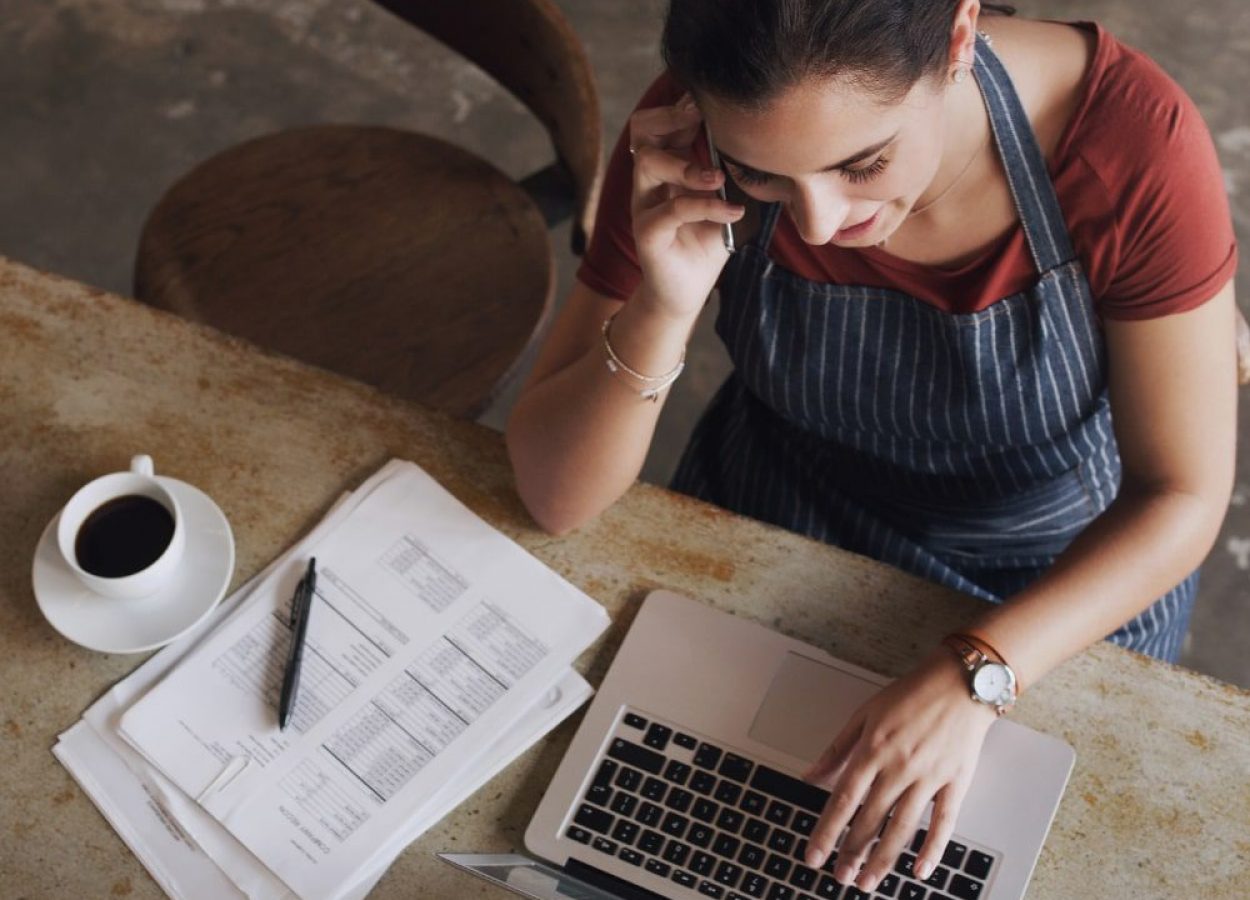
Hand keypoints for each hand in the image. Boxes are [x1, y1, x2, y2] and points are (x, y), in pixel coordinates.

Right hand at [627, 94, 744, 319]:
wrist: (687, 291)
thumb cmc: (708, 241)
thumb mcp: (728, 200)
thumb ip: (736, 173)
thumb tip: (771, 143)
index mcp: (667, 166)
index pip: (663, 120)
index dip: (683, 105)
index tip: (713, 100)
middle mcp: (649, 180)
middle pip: (642, 128)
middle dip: (671, 116)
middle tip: (702, 118)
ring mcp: (643, 204)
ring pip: (648, 162)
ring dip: (687, 164)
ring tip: (719, 177)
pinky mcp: (647, 233)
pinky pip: (670, 209)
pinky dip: (707, 207)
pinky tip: (733, 213)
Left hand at [801, 649, 996, 892]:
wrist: (960, 683)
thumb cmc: (911, 694)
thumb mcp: (864, 714)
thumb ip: (837, 749)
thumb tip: (810, 775)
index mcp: (873, 749)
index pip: (843, 800)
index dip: (826, 831)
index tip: (815, 855)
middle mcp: (899, 766)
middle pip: (870, 819)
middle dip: (852, 852)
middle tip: (840, 877)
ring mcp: (929, 777)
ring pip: (902, 827)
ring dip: (883, 859)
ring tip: (867, 882)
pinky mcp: (956, 782)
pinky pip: (944, 822)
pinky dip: (932, 848)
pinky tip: (920, 870)